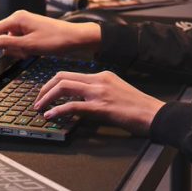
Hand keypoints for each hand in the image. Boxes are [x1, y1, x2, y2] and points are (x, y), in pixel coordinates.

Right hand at [0, 10, 100, 58]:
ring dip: (17, 50)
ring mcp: (23, 24)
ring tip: (33, 50)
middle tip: (26, 51)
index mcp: (16, 18)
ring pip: (9, 42)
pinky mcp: (28, 30)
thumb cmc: (56, 40)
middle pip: (0, 38)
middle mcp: (18, 18)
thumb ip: (6, 43)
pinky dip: (22, 49)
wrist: (75, 38)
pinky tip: (34, 50)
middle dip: (9, 49)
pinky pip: (17, 42)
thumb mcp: (29, 45)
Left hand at [34, 71, 164, 136]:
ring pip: (64, 87)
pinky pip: (72, 106)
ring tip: (39, 108)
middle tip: (37, 101)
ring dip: (47, 97)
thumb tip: (81, 102)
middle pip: (62, 77)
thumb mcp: (117, 92)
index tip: (45, 93)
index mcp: (102, 75)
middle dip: (45, 88)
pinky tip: (51, 116)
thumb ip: (99, 92)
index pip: (70, 74)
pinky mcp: (101, 107)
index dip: (53, 83)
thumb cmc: (138, 107)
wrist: (154, 114)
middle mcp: (98, 80)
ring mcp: (99, 93)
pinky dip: (58, 110)